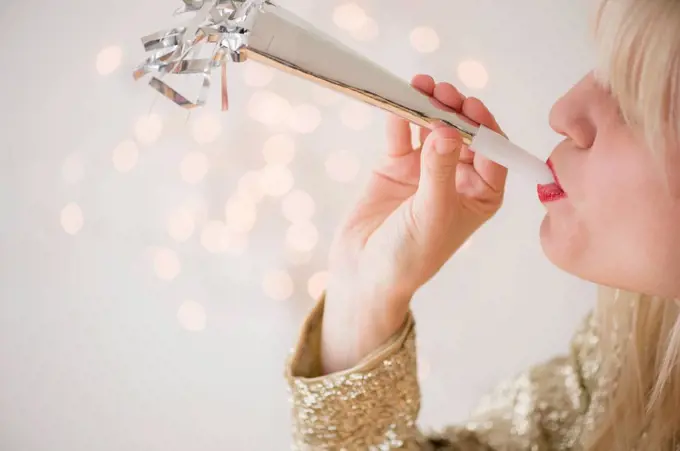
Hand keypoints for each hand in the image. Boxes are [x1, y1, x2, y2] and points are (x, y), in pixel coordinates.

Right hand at [321, 74, 507, 372]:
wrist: (363, 273)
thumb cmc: (409, 256)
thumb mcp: (431, 214)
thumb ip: (438, 171)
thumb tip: (447, 128)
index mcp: (480, 195)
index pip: (493, 152)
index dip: (484, 127)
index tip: (470, 108)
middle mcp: (457, 178)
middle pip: (463, 133)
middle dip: (455, 110)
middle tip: (442, 92)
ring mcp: (425, 169)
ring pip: (432, 128)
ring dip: (428, 107)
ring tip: (420, 86)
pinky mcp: (395, 166)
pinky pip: (401, 135)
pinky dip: (400, 118)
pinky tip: (398, 101)